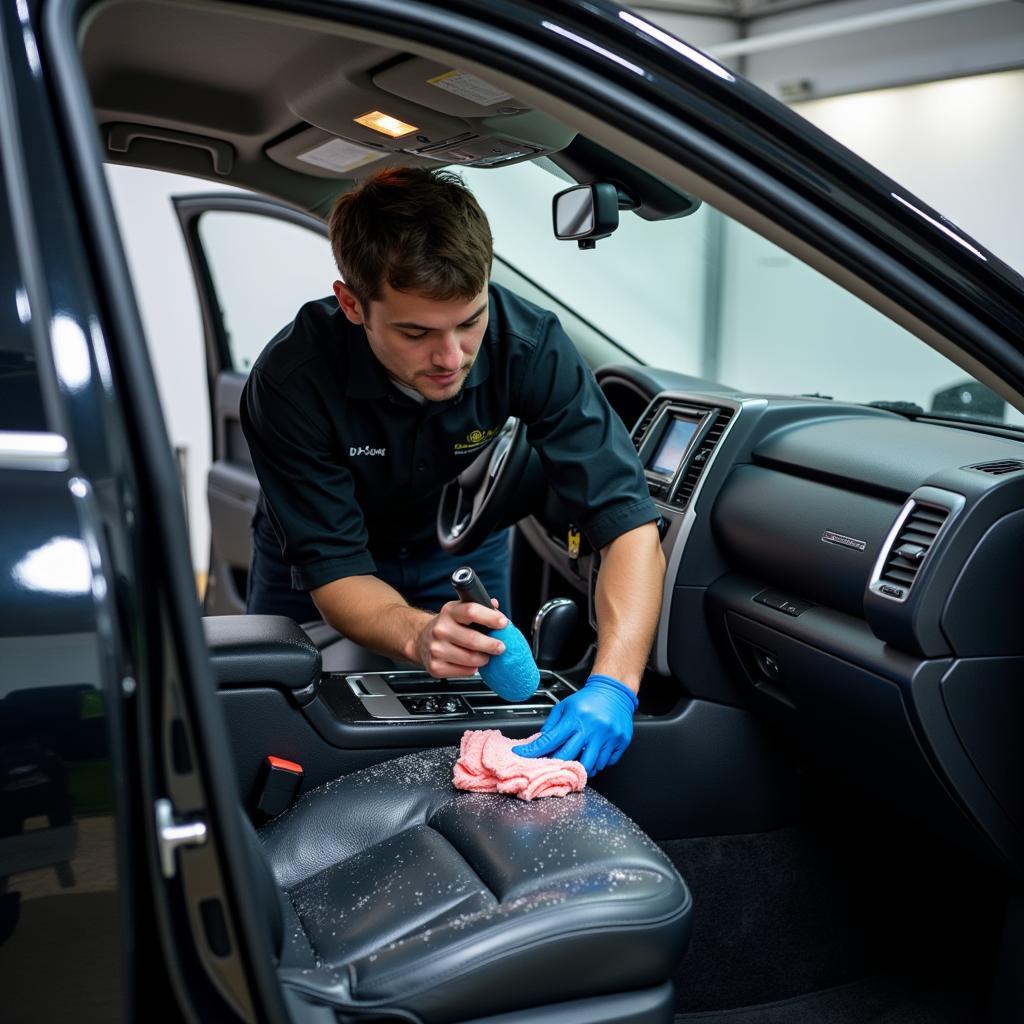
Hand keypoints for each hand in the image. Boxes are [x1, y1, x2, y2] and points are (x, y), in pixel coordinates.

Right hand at [416, 598, 507, 676]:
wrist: (421, 639)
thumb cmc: (447, 625)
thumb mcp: (459, 610)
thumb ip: (479, 607)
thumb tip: (495, 606)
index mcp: (449, 612)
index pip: (471, 611)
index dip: (490, 617)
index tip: (503, 623)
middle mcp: (440, 629)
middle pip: (473, 640)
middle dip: (492, 645)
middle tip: (501, 647)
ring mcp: (436, 649)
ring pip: (471, 659)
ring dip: (484, 658)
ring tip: (486, 655)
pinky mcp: (436, 667)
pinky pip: (465, 671)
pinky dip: (473, 668)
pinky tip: (472, 663)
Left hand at [511, 674, 637, 775]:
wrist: (614, 691)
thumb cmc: (588, 699)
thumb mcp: (565, 706)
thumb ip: (552, 725)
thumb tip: (539, 743)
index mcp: (575, 718)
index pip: (550, 740)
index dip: (534, 751)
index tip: (522, 755)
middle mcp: (592, 728)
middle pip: (569, 757)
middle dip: (558, 765)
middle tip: (554, 767)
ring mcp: (608, 736)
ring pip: (591, 765)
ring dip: (582, 768)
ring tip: (579, 760)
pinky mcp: (621, 742)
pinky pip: (607, 763)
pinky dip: (599, 763)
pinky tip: (594, 754)